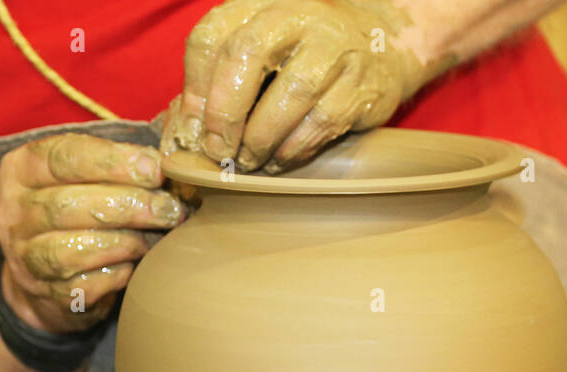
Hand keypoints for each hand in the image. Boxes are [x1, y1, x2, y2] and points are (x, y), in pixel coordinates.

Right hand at [0, 133, 187, 333]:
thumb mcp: (84, 174)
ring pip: (74, 249)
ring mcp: (25, 257)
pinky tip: (137, 264)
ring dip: (126, 242)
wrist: (43, 274)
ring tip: (157, 236)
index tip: (155, 168)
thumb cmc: (78, 209)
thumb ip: (117, 160)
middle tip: (169, 209)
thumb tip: (172, 161)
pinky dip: (118, 274)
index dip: (113, 162)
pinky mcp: (45, 293)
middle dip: (128, 205)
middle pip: (68, 205)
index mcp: (21, 169)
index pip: (63, 157)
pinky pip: (86, 285)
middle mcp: (14, 212)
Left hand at [161, 0, 423, 172]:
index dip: (195, 86)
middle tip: (219, 151)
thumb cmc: (301, 58)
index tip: (192, 129)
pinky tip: (279, 160)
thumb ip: (222, 81)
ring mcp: (333, 46)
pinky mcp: (361, 81)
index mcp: (258, 4)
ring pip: (290, 92)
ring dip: (261, 137)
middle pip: (247, 51)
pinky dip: (293, 149)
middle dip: (226, 111)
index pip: (212, 34)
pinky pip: (321, 121)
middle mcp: (296, 15)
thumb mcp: (260, 53)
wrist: (381, 47)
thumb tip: (185, 135)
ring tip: (250, 161)